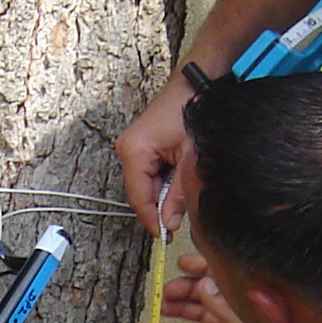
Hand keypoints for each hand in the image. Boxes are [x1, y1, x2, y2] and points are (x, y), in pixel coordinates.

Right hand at [117, 76, 194, 236]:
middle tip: (177, 223)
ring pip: (145, 185)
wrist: (194, 86)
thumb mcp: (189, 159)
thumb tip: (170, 222)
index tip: (164, 236)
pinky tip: (178, 181)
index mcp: (135, 151)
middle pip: (140, 193)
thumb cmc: (190, 111)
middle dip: (158, 209)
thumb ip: (179, 194)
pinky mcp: (141, 146)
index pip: (139, 198)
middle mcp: (127, 150)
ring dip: (163, 194)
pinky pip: (148, 173)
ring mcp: (131, 147)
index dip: (152, 220)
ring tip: (182, 196)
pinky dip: (163, 182)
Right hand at [162, 251, 321, 322]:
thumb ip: (226, 311)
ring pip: (202, 316)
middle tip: (166, 292)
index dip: (205, 268)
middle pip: (210, 296)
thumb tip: (204, 284)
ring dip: (182, 310)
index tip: (183, 264)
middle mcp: (241, 318)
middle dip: (187, 290)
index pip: (226, 279)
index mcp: (252, 307)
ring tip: (162, 307)